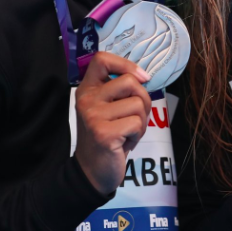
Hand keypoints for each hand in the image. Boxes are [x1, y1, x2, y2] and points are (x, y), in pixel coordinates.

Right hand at [74, 52, 152, 194]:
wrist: (93, 171)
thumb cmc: (108, 136)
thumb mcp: (108, 108)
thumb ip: (119, 90)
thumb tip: (145, 77)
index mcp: (87, 89)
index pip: (101, 58)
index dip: (125, 64)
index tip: (140, 77)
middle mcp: (87, 99)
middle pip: (129, 81)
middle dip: (143, 99)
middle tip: (135, 116)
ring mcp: (93, 116)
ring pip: (137, 103)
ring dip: (141, 120)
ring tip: (127, 132)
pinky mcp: (104, 133)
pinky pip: (137, 123)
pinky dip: (138, 134)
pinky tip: (124, 143)